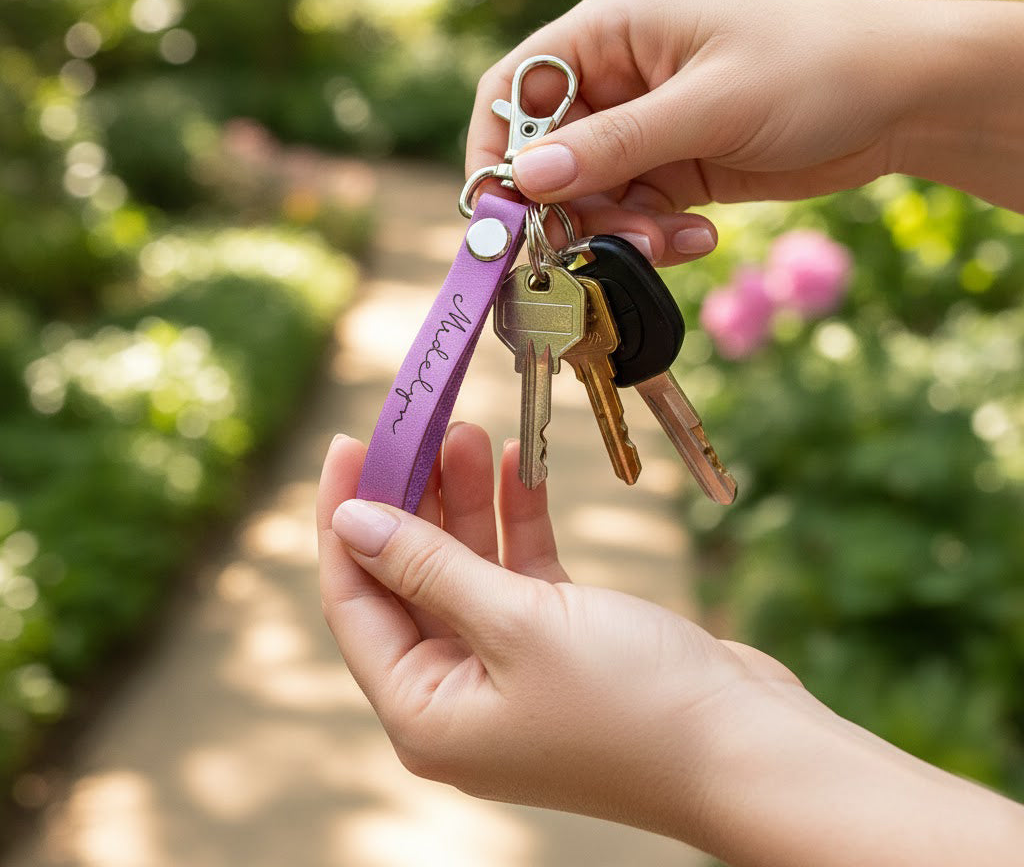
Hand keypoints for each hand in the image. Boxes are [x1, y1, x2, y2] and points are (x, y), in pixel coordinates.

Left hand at [317, 422, 801, 839]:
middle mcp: (458, 697)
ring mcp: (510, 671)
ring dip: (468, 501)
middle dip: (415, 499)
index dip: (345, 518)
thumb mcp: (514, 622)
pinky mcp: (559, 645)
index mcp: (425, 714)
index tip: (349, 444)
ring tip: (469, 432)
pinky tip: (520, 467)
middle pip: (410, 578)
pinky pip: (520, 573)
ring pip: (466, 568)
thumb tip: (351, 521)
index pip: (354, 601)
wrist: (749, 748)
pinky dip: (517, 523)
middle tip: (421, 427)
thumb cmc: (632, 702)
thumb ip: (428, 566)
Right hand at [467, 0, 1023, 256]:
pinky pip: (632, 213)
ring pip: (589, 196)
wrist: (902, 100)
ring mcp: (645, 127)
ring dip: (618, 229)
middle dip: (571, 207)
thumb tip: (526, 179)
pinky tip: (698, 235)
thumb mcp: (709, 106)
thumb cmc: (812, 69)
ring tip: (669, 239)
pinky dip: (653, 235)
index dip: (496, 150)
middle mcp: (617, 79)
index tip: (503, 212)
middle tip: (605, 242)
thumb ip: (616, 144)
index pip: (514, 89)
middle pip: (547, 155)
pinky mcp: (672, 168)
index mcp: (610, 33)